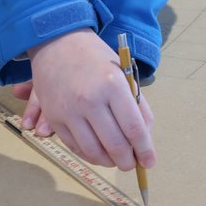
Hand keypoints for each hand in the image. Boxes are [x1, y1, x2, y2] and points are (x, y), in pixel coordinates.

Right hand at [14, 29, 155, 170]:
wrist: (57, 42)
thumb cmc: (95, 56)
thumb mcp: (123, 72)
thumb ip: (137, 104)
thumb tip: (146, 136)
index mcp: (113, 85)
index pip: (133, 128)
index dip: (144, 149)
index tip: (150, 161)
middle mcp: (90, 100)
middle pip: (115, 145)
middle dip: (128, 161)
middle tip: (133, 163)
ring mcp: (70, 111)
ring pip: (94, 152)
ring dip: (109, 162)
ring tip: (116, 160)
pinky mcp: (55, 117)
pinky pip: (75, 147)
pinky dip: (89, 155)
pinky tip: (98, 152)